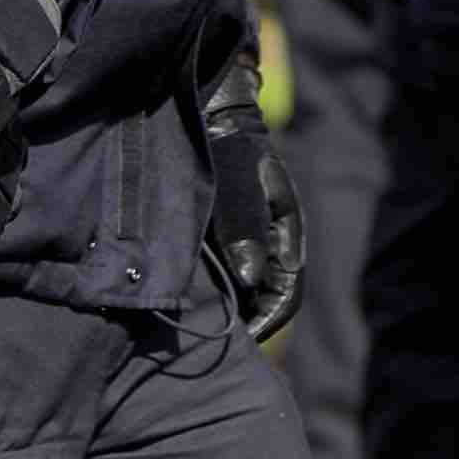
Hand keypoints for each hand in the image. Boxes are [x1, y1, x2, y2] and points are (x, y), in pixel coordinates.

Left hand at [203, 58, 305, 340]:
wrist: (212, 114)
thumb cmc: (227, 148)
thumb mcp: (237, 185)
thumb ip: (244, 231)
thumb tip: (247, 283)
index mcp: (286, 236)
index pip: (284, 298)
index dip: (261, 327)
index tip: (229, 345)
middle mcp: (270, 247)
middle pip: (260, 302)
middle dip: (236, 325)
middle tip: (197, 341)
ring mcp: (247, 245)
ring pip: (238, 293)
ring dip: (217, 309)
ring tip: (181, 322)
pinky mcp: (222, 241)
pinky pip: (219, 278)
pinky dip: (203, 291)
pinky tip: (173, 294)